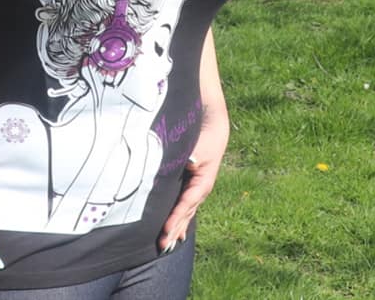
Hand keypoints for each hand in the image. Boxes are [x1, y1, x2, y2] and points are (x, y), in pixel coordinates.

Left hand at [158, 120, 227, 252]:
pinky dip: (180, 220)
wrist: (212, 127)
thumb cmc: (202, 137)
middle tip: (162, 247)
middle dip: (174, 230)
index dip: (175, 218)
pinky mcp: (193, 187)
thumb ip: (187, 160)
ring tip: (168, 245)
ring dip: (177, 229)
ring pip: (186, 213)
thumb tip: (179, 170)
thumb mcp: (196, 148)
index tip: (165, 230)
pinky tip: (177, 233)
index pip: (186, 204)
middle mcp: (201, 189)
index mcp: (202, 183)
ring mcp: (198, 189)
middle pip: (186, 214)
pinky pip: (186, 208)